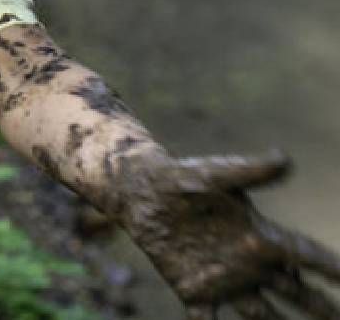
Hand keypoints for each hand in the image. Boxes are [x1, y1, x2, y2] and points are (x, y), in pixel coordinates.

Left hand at [120, 150, 339, 318]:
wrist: (142, 192)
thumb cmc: (183, 178)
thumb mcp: (217, 175)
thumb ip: (250, 172)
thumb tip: (284, 159)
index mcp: (258, 235)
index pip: (304, 254)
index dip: (329, 267)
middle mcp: (247, 262)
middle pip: (294, 291)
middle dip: (319, 308)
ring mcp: (222, 279)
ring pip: (261, 314)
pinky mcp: (192, 290)